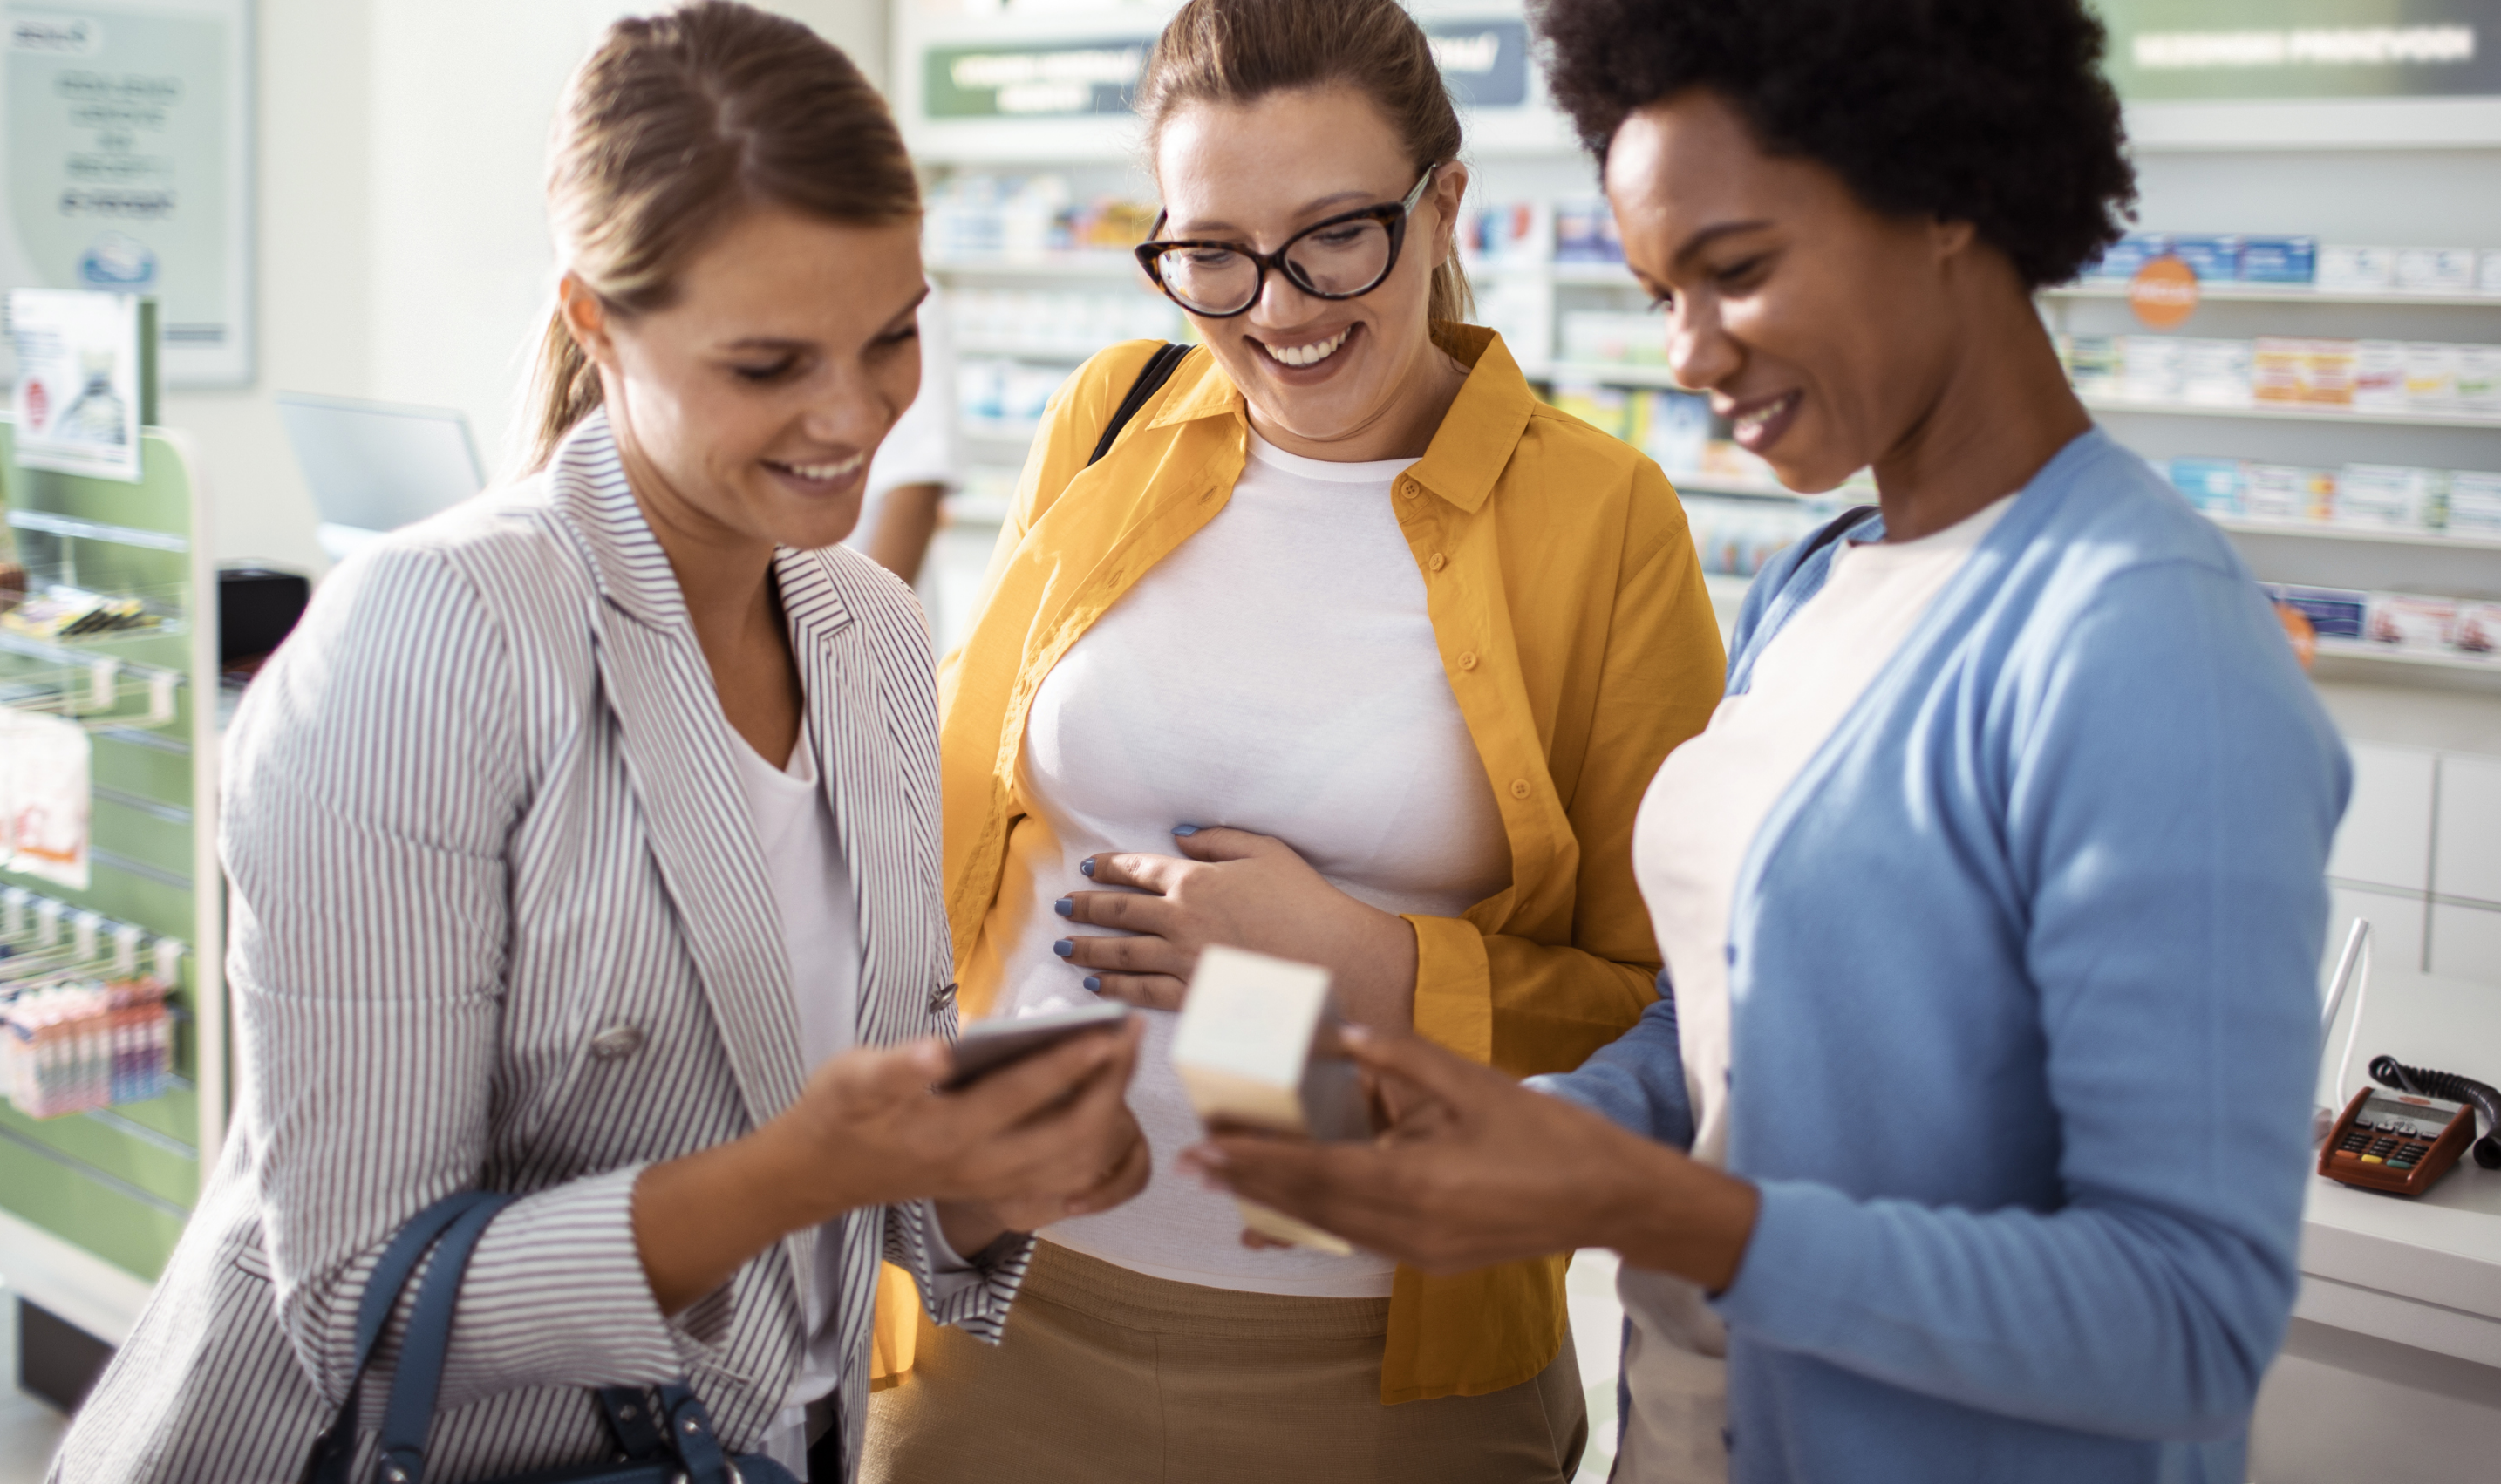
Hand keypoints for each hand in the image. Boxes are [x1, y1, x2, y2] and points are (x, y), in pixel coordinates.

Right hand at [780, 1019, 1150, 1220]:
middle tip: (1131, 1031)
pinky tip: (1114, 1108)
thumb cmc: (839, 1113)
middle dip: (1110, 1083)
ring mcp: (992, 1185)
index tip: (1108, 1030)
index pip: (1021, 1096)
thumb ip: (894, 1068)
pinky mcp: (998, 1192)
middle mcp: (979, 1167)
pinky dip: (1098, 1150)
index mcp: (945, 1134)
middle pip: (1068, 1134)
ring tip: (1125, 1056)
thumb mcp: (850, 1080)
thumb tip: (936, 1054)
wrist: (821, 1174)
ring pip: (1076, 1161)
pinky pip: (1067, 1182)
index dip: (1069, 1062)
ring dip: (1111, 1111)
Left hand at [1057, 826, 1418, 1024]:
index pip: (1138, 870)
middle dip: (1085, 907)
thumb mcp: (1265, 850)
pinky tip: (1096, 983)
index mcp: (1195, 879)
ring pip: (1121, 953)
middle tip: (1062, 906)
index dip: (1108, 867)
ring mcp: (1183, 960)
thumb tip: (1180, 837)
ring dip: (1088, 948)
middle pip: (1118, 911)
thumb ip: (1217, 839)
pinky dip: (1116, 986)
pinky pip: (1143, 991)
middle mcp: (1179, 919)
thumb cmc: (1304, 900)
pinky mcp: (1192, 995)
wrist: (1332, 958)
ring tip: (1064, 947)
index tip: (1088, 868)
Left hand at [1183, 1027, 1759, 1286]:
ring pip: (1329, 1230)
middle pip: (1310, 1207)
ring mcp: (1419, 1254)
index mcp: (1414, 1183)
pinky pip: (1359, 1242)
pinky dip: (1319, 1227)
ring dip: (1277, 1210)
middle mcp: (1408, 1229)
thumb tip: (1339, 1038)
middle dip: (1249, 1185)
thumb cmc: (1544, 1135)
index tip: (1206, 1148)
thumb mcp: (1470, 1083)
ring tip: (1227, 1191)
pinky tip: (1288, 1221)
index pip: (1315, 1170)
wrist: (1606, 1198)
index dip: (1255, 1160)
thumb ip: (1401, 1060)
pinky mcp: (1431, 1261)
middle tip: (1191, 1165)